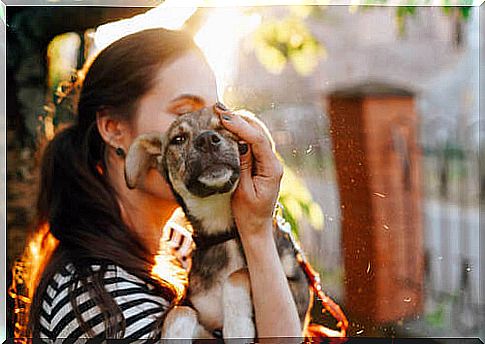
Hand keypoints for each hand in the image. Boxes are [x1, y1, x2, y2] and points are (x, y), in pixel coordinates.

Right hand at [218, 110, 282, 237]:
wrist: (256, 227)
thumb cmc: (248, 214)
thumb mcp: (242, 191)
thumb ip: (241, 166)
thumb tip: (238, 141)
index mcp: (272, 169)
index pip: (258, 140)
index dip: (241, 127)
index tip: (224, 118)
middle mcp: (273, 162)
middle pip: (259, 131)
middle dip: (239, 118)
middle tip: (218, 108)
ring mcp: (268, 161)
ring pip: (256, 133)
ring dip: (240, 122)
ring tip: (221, 113)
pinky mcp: (261, 162)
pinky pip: (253, 141)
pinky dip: (241, 131)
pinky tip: (228, 125)